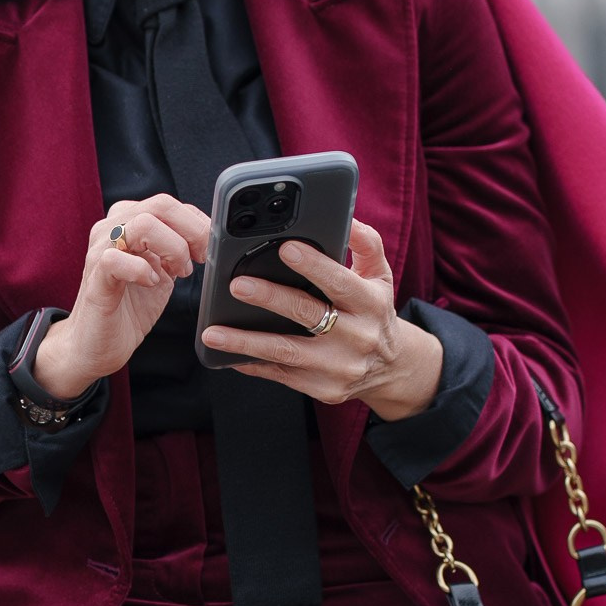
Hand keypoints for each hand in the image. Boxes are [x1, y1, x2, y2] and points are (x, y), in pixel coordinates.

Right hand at [31, 194, 211, 400]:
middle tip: (201, 259)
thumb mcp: (163, 272)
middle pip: (161, 204)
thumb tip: (210, 241)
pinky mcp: (95, 278)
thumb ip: (178, 251)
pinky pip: (115, 259)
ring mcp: (100, 250)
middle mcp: (112, 229)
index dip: (198, 223)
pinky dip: (141, 270)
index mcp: (128, 223)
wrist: (95, 344)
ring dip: (173, 248)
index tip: (209, 249)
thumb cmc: (129, 308)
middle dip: (193, 231)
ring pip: (142, 223)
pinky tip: (150, 283)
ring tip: (177, 272)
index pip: (170, 204)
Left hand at [199, 217, 443, 418]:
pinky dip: (251, 363)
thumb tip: (346, 217)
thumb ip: (366, 244)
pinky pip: (281, 375)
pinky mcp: (322, 389)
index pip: (340, 282)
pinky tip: (227, 354)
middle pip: (308, 315)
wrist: (392, 367)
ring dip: (247, 342)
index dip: (314, 266)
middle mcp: (358, 337)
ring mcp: (338, 367)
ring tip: (213, 332)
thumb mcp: (380, 276)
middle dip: (270, 298)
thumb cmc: (375, 312)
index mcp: (371, 304)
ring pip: (287, 352)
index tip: (286, 248)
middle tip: (236, 285)